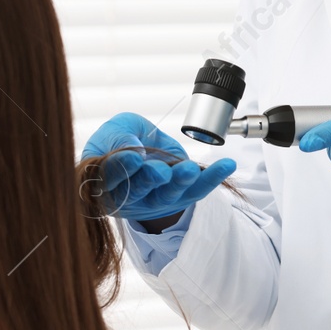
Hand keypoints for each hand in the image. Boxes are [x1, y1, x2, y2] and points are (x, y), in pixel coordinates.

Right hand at [81, 112, 235, 221]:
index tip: (134, 156)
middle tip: (161, 171)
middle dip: (151, 179)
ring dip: (180, 181)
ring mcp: (155, 200)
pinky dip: (213, 177)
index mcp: (104, 181)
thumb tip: (133, 149)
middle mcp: (128, 197)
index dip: (121, 168)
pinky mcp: (180, 197)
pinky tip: (226, 166)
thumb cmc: (122, 138)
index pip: (109, 177)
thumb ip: (118, 138)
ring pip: (168, 194)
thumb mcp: (116, 129)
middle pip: (138, 190)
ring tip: (190, 169)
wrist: (141, 147)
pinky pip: (198, 189)